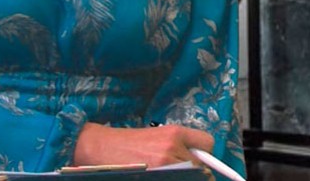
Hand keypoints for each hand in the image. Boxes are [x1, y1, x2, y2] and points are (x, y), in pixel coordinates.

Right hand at [73, 122, 214, 170]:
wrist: (102, 148)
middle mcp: (173, 148)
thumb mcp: (155, 135)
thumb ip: (177, 143)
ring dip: (186, 177)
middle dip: (195, 171)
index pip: (207, 143)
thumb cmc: (128, 143)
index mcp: (173, 132)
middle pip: (203, 167)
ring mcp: (167, 166)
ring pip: (194, 177)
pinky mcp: (159, 177)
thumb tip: (200, 160)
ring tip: (169, 174)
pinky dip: (177, 180)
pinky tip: (163, 177)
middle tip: (181, 171)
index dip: (204, 154)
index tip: (197, 160)